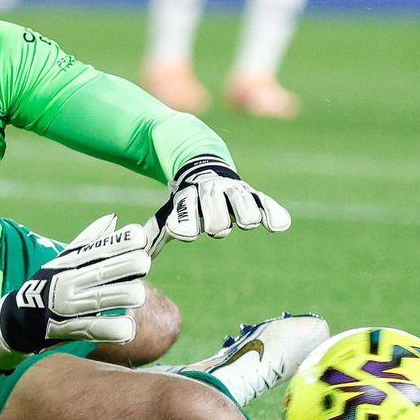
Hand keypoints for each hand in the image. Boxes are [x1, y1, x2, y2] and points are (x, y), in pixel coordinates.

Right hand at [0, 214, 149, 372]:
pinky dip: (117, 329)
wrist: (18, 319)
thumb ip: (91, 239)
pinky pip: (99, 329)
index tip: (141, 238)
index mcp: (73, 262)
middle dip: (133, 264)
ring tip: (137, 295)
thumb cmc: (48, 284)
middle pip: (109, 269)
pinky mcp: (71, 329)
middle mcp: (72, 280)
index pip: (103, 246)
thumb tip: (113, 218)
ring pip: (109, 297)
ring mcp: (71, 305)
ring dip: (129, 295)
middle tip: (144, 264)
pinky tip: (128, 328)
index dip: (124, 240)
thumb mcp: (65, 259)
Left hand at [146, 156, 291, 255]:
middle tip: (214, 225)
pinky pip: (265, 203)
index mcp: (187, 199)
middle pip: (216, 212)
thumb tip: (140, 258)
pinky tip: (279, 226)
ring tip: (246, 221)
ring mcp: (233, 191)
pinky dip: (272, 214)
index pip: (187, 215)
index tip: (183, 232)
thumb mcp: (169, 211)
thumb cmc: (185, 199)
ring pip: (241, 203)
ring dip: (243, 214)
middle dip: (215, 221)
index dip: (185, 224)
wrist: (200, 162)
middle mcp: (211, 193)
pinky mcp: (252, 193)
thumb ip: (157, 233)